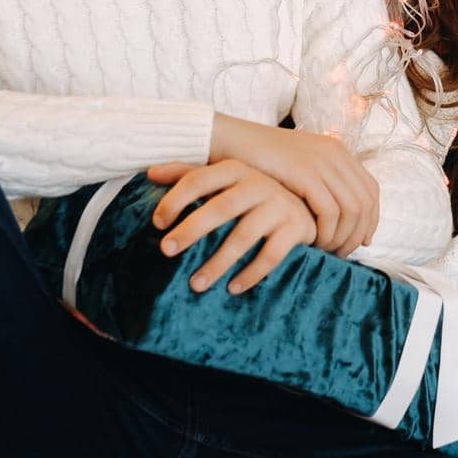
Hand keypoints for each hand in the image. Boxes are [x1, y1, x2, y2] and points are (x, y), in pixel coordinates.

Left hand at [148, 158, 315, 293]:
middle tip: (166, 251)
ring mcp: (279, 205)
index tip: (157, 223)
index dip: (176, 198)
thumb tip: (150, 173)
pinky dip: (251, 274)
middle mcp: (257, 183)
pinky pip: (271, 254)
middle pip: (221, 207)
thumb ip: (188, 174)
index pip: (199, 178)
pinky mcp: (296, 227)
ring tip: (196, 284)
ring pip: (244, 236)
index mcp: (234, 169)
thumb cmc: (251, 194)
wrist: (306, 203)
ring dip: (218, 263)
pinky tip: (232, 288)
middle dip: (192, 230)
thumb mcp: (222, 180)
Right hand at [152, 115, 379, 256]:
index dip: (371, 219)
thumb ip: (320, 184)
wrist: (229, 142)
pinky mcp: (304, 173)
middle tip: (342, 254)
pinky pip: (330, 211)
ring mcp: (321, 161)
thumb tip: (340, 217)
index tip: (362, 243)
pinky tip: (313, 243)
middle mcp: (334, 154)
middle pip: (365, 202)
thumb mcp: (297, 167)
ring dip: (342, 237)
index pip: (370, 189)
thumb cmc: (258, 162)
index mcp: (336, 151)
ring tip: (326, 252)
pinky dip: (327, 232)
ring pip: (352, 209)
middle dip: (358, 233)